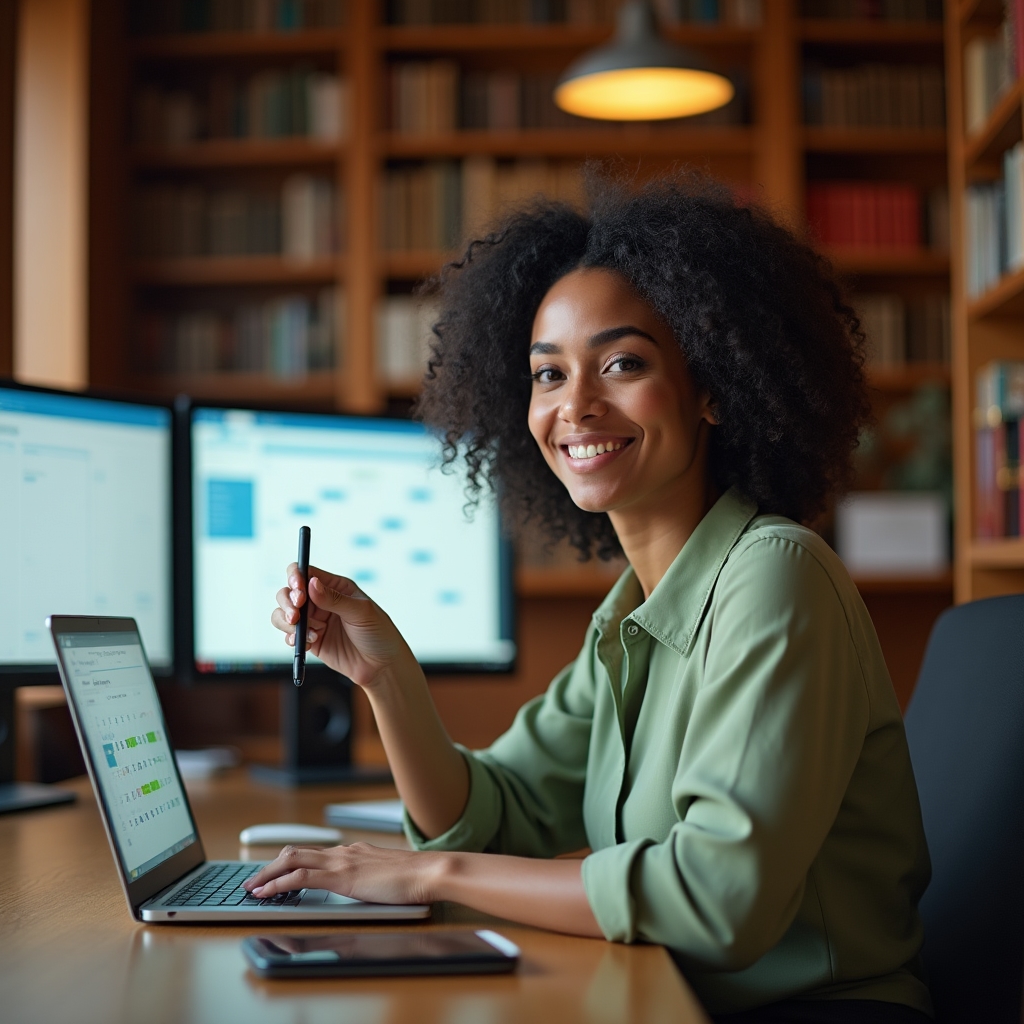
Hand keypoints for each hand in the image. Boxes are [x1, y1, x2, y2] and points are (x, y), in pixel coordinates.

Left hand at [243, 843, 441, 905]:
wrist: (430, 872)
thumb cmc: (415, 879)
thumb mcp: (385, 880)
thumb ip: (369, 881)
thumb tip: (363, 890)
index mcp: (354, 851)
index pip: (313, 853)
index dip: (289, 861)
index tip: (273, 873)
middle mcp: (344, 851)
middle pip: (296, 851)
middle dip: (270, 865)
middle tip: (253, 880)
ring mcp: (341, 861)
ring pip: (292, 859)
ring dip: (268, 873)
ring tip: (251, 887)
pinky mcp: (341, 876)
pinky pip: (300, 877)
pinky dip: (278, 883)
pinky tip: (266, 893)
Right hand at [271, 563, 420, 688]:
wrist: (381, 665)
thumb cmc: (378, 633)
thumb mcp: (360, 612)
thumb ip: (334, 599)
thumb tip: (311, 583)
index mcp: (335, 587)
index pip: (306, 573)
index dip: (295, 577)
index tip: (298, 590)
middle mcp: (321, 601)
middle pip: (288, 593)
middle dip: (287, 602)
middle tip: (296, 615)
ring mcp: (314, 621)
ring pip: (283, 614)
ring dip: (287, 621)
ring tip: (309, 632)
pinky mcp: (310, 640)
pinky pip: (289, 635)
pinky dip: (293, 638)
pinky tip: (310, 642)